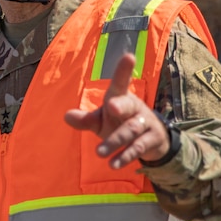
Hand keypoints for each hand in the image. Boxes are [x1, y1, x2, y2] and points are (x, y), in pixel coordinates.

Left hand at [64, 52, 170, 168]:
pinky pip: (138, 148)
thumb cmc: (120, 124)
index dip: (124, 70)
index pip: (121, 82)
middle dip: (120, 104)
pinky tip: (113, 164)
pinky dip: (125, 156)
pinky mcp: (152, 140)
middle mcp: (135, 107)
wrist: (151, 141)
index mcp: (121, 97)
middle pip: (127, 105)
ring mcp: (146, 123)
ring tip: (98, 153)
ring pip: (130, 131)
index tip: (129, 56)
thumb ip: (86, 119)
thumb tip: (67, 116)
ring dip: (114, 142)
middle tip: (111, 106)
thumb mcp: (102, 121)